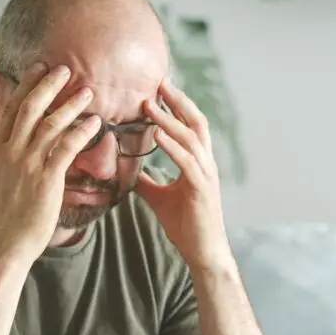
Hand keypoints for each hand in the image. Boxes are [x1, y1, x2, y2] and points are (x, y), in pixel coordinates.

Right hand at [0, 62, 101, 265]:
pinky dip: (82, 131)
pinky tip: (95, 123)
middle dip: (47, 84)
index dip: (25, 85)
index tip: (38, 68)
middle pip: (29, 107)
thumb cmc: (4, 212)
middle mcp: (8, 151)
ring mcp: (26, 164)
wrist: (4, 242)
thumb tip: (0, 130)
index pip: (9, 108)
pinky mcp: (45, 179)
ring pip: (50, 123)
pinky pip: (67, 146)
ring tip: (86, 92)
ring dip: (70, 104)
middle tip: (64, 69)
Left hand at [135, 79, 230, 270]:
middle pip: (195, 123)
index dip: (177, 106)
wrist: (202, 251)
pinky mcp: (201, 189)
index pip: (190, 126)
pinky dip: (172, 146)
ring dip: (170, 120)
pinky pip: (187, 162)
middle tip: (159, 83)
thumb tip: (129, 172)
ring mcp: (206, 175)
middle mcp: (206, 164)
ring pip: (191, 138)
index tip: (159, 89)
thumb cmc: (186, 225)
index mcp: (198, 163)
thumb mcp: (160, 198)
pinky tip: (157, 135)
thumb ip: (147, 182)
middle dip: (178, 101)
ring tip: (150, 105)